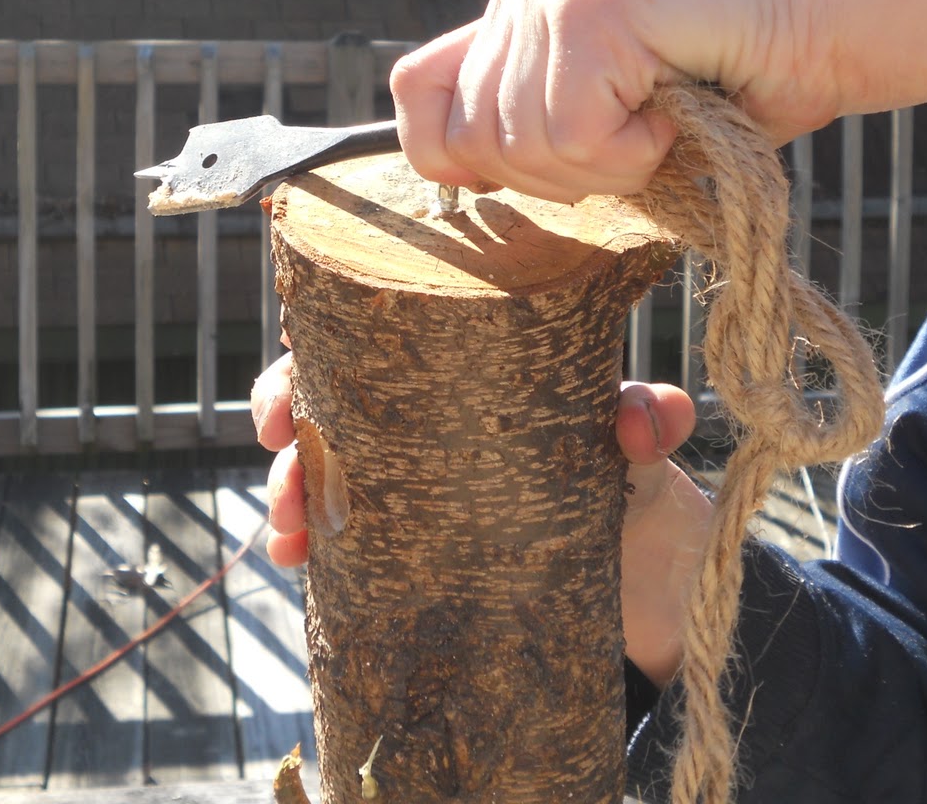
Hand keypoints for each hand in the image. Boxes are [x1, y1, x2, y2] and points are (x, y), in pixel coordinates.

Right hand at [250, 353, 711, 686]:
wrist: (651, 598)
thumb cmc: (644, 493)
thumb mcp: (649, 451)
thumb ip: (650, 422)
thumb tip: (635, 420)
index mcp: (479, 372)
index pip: (395, 329)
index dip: (335, 328)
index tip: (296, 339)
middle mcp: (432, 421)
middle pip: (337, 391)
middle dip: (287, 403)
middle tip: (275, 433)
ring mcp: (413, 485)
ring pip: (325, 463)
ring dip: (287, 482)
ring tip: (288, 520)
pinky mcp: (406, 550)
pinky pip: (339, 536)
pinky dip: (304, 541)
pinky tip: (291, 557)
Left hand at [391, 0, 839, 202]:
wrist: (821, 39)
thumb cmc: (723, 94)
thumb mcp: (602, 120)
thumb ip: (526, 125)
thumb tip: (446, 172)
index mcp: (514, 9)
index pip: (414, 90)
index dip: (445, 154)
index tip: (519, 174)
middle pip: (475, 141)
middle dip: (564, 175)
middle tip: (637, 140)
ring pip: (526, 145)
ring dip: (609, 165)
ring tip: (663, 121)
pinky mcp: (595, 4)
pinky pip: (574, 133)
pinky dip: (635, 151)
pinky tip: (677, 109)